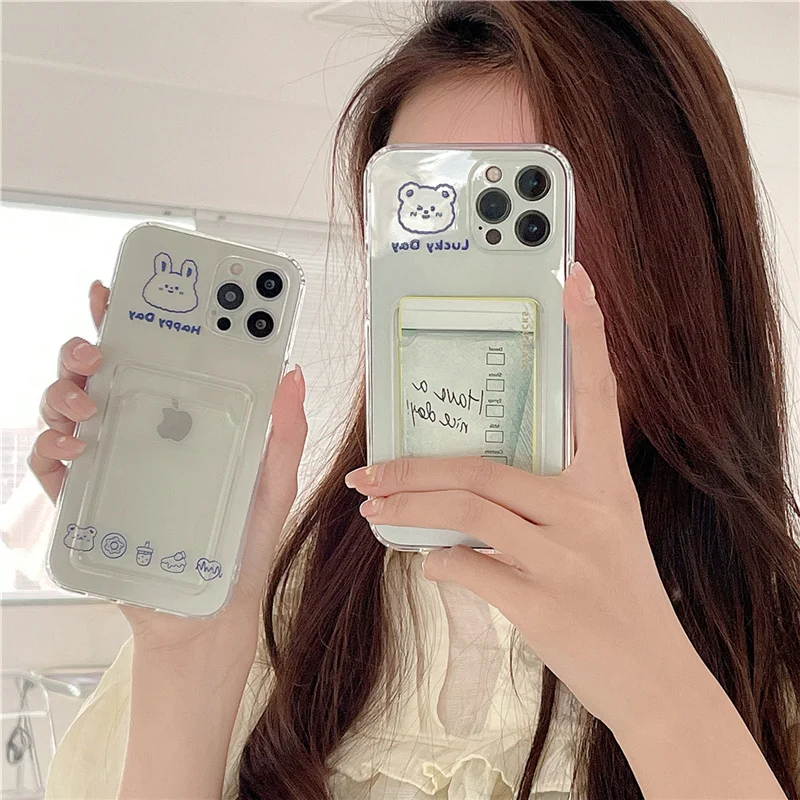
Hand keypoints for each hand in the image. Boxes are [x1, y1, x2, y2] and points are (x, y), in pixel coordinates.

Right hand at [31, 281, 307, 668]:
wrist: (208, 613)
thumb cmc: (241, 543)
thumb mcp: (272, 483)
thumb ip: (284, 432)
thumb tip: (293, 373)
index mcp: (184, 419)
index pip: (153, 358)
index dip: (130, 321)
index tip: (118, 292)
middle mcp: (142, 433)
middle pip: (98, 375)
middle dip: (85, 349)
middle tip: (98, 351)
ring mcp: (111, 465)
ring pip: (65, 410)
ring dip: (62, 394)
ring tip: (87, 404)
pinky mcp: (87, 503)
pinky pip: (52, 468)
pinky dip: (50, 451)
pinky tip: (70, 449)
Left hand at [345, 262, 705, 734]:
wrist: (655, 680)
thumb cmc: (623, 598)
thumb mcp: (603, 532)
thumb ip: (550, 498)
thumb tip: (472, 485)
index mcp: (607, 481)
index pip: (598, 394)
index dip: (588, 335)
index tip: (576, 281)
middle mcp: (590, 509)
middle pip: (484, 468)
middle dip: (413, 468)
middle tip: (368, 472)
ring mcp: (566, 556)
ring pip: (467, 513)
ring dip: (407, 508)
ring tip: (371, 510)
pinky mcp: (544, 603)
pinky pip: (469, 568)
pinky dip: (437, 564)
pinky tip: (425, 563)